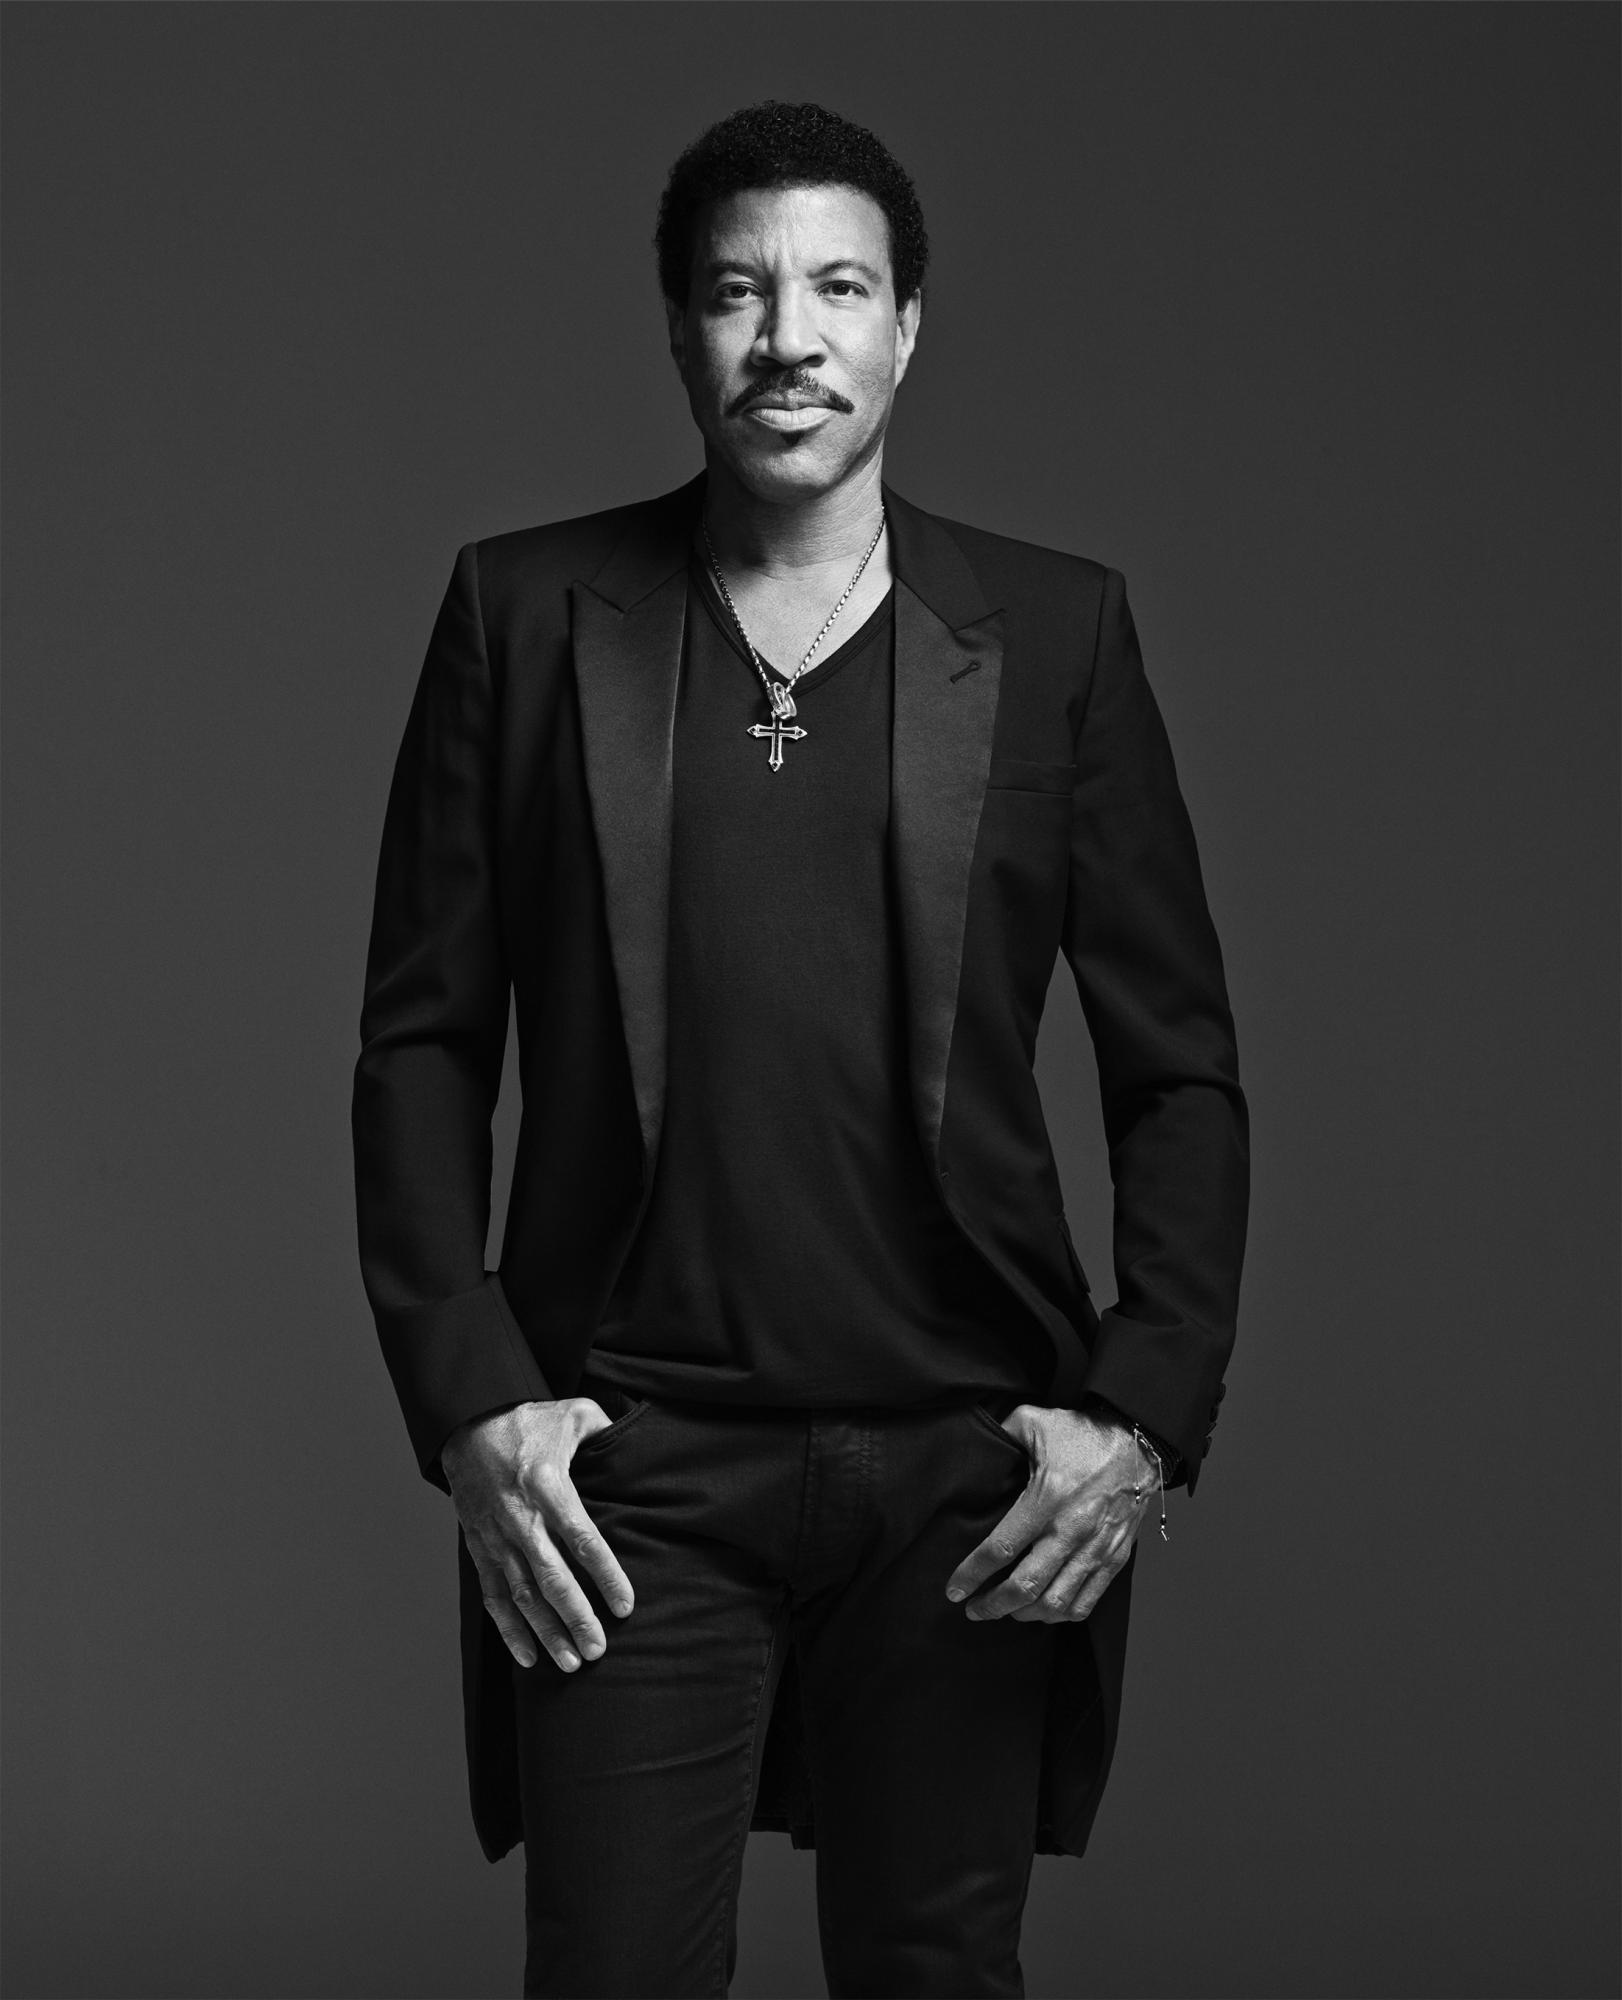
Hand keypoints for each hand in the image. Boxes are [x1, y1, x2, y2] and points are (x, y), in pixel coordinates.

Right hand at [441, 1400, 634, 1671]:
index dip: (605, 1575)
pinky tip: (528, 1657)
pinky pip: (493, 1595)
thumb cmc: (529, 1420)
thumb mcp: (575, 1414)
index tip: (625, 1606)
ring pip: (521, 1594)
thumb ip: (609, 1432)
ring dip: (545, 1632)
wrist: (467, 1422)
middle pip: (551, 1577)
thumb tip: (639, 1446)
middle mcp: (520, 1516)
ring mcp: (495, 1535)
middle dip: (576, 1617)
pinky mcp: (478, 1546)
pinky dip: (508, 1629)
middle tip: (598, 1650)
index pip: (582, 1538)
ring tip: (571, 1663)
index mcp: (548, 1483)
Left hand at [943, 1403, 1155, 1622]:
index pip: (1001, 1548)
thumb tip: (976, 1446)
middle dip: (993, 1605)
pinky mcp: (1115, 1557)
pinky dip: (1060, 1615)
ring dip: (1025, 1614)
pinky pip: (1086, 1602)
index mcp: (1048, 1497)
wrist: (1139, 1442)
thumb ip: (1000, 1434)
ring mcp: (1096, 1547)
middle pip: (1026, 1586)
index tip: (954, 1590)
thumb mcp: (1034, 1422)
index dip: (972, 1574)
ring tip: (1006, 1611)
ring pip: (1056, 1603)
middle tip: (973, 1610)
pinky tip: (1042, 1611)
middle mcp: (1072, 1529)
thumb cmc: (1084, 1433)